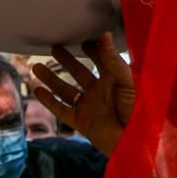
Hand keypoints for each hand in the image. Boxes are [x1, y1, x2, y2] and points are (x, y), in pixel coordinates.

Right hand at [32, 33, 134, 155]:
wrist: (136, 142)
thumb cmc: (140, 110)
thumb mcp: (128, 81)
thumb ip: (113, 59)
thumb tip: (104, 35)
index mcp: (113, 80)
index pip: (101, 60)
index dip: (93, 50)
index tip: (82, 39)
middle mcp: (99, 92)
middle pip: (79, 72)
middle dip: (67, 60)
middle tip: (55, 47)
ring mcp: (89, 107)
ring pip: (66, 90)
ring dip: (51, 78)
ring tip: (36, 66)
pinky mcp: (82, 122)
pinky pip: (61, 110)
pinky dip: (49, 101)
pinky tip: (37, 90)